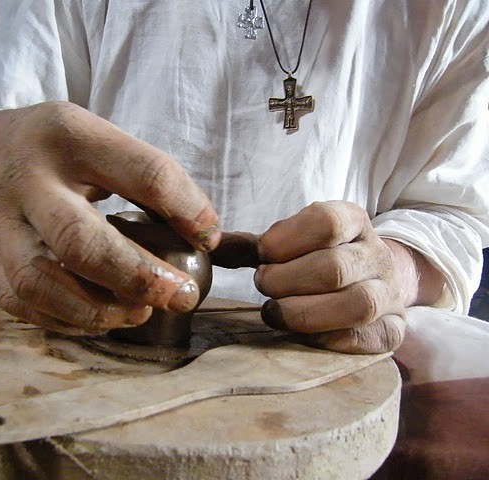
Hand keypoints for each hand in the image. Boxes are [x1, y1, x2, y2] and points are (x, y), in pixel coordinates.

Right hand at [0, 101, 219, 334]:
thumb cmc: (60, 149)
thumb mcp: (101, 139)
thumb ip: (148, 180)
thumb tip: (203, 236)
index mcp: (70, 137)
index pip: (143, 174)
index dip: (187, 210)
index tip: (208, 239)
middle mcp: (29, 180)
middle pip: (79, 240)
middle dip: (136, 277)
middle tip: (179, 296)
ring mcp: (0, 223)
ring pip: (39, 282)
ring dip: (96, 310)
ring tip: (139, 313)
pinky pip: (19, 302)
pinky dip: (63, 321)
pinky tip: (99, 320)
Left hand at [253, 201, 444, 353]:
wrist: (380, 276)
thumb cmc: (322, 257)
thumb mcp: (293, 241)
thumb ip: (252, 246)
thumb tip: (209, 247)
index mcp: (353, 221)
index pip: (327, 222)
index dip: (286, 240)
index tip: (262, 253)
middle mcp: (376, 255)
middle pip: (335, 268)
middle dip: (286, 281)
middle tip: (263, 285)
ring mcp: (389, 294)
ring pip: (357, 305)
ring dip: (304, 313)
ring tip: (274, 312)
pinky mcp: (394, 328)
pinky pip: (371, 339)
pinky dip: (331, 339)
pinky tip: (304, 335)